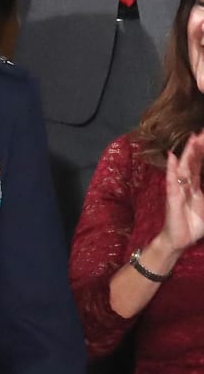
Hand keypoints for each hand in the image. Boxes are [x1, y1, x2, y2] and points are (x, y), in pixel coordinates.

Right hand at [157, 131, 203, 258]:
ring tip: (192, 139)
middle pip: (192, 162)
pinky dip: (172, 169)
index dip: (203, 152)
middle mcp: (186, 184)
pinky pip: (172, 181)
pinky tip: (172, 158)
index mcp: (195, 186)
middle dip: (197, 147)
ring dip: (187, 154)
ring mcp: (178, 189)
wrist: (180, 241)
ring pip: (183, 168)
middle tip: (201, 131)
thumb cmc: (194, 225)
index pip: (199, 164)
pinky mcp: (172, 198)